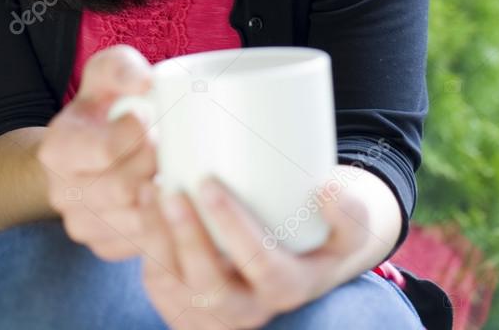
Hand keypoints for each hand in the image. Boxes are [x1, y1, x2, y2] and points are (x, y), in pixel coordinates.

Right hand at [36, 44, 161, 260]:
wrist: (88, 144)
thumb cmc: (103, 104)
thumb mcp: (107, 72)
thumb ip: (122, 68)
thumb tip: (146, 84)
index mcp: (57, 149)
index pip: (106, 150)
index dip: (140, 133)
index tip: (152, 116)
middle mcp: (61, 193)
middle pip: (123, 188)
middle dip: (155, 163)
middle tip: (170, 143)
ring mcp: (81, 225)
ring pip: (135, 220)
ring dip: (163, 194)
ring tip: (174, 166)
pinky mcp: (104, 246)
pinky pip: (142, 244)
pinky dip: (164, 221)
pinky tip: (172, 195)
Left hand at [138, 172, 373, 328]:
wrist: (311, 253)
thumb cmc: (330, 226)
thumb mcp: (355, 221)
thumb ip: (350, 210)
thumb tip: (326, 189)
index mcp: (292, 287)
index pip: (262, 268)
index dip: (233, 229)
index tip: (210, 183)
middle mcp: (253, 310)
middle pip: (210, 286)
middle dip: (184, 237)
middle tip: (168, 187)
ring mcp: (219, 314)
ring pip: (178, 289)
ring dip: (157, 241)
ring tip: (149, 190)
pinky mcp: (193, 307)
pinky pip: (163, 289)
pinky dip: (148, 251)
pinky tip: (143, 211)